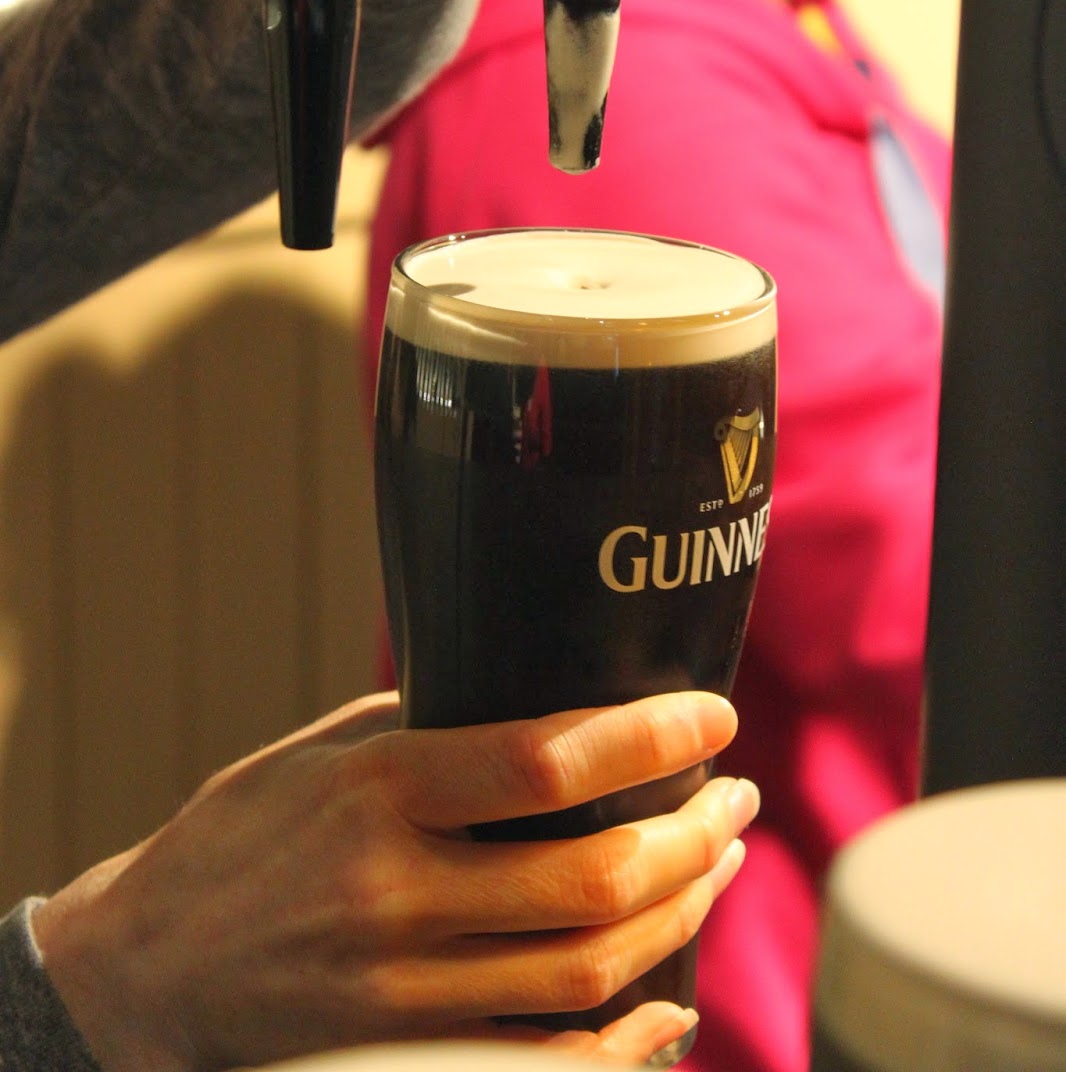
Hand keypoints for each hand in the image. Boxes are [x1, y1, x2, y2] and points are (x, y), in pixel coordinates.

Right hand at [33, 690, 756, 1071]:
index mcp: (377, 790)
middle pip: (591, 880)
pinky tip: (671, 989)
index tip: (709, 715)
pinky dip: (628, 1031)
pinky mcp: (406, 1054)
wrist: (148, 969)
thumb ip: (430, 729)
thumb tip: (550, 703)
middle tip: (733, 796)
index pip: (545, 764)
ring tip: (717, 861)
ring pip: (588, 971)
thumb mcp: (322, 751)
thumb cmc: (241, 836)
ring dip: (678, 915)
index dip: (648, 738)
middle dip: (691, 834)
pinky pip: (548, 1057)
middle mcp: (395, 891)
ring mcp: (402, 989)